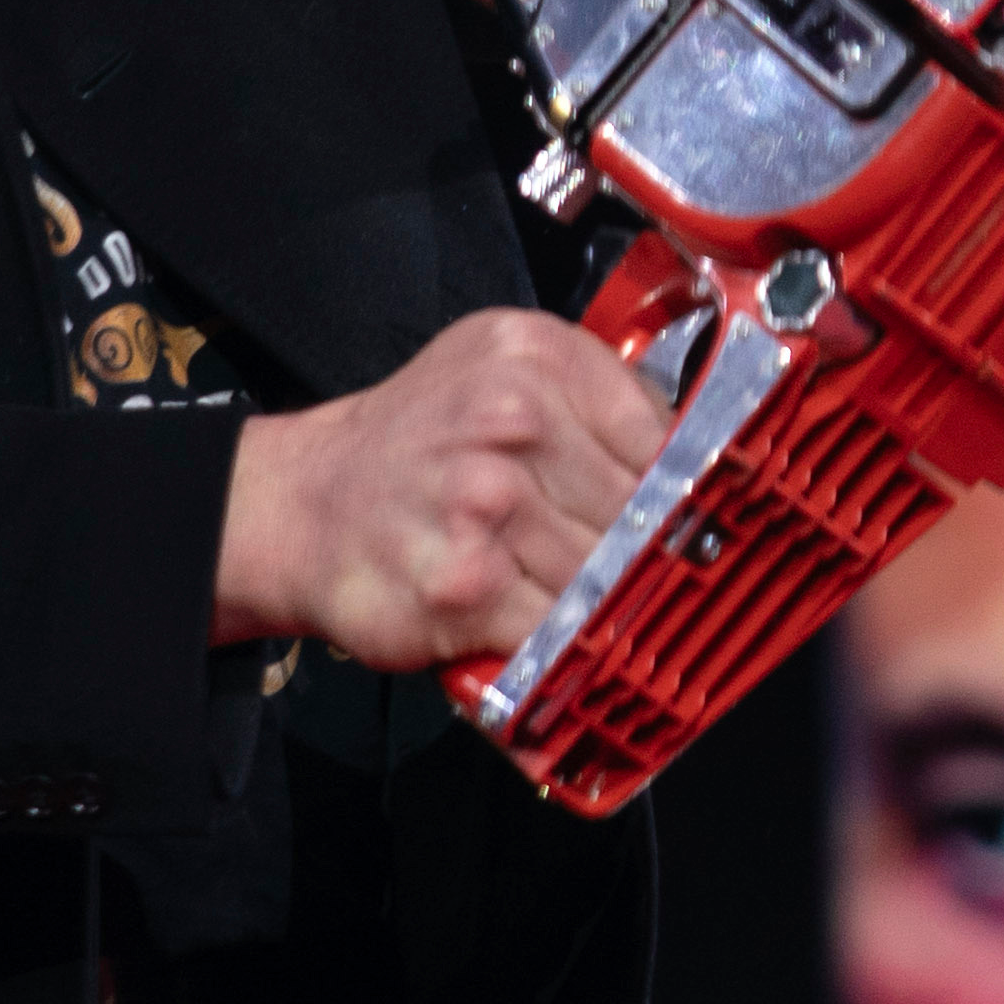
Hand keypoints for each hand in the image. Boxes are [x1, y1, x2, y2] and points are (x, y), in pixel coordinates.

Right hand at [213, 310, 667, 669]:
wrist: (303, 505)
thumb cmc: (417, 444)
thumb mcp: (501, 370)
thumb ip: (599, 400)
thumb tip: (700, 462)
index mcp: (534, 358)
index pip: (663, 439)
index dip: (681, 494)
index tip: (687, 524)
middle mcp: (509, 420)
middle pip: (640, 514)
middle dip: (638, 554)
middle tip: (623, 570)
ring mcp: (486, 506)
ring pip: (606, 575)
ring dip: (598, 601)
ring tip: (564, 591)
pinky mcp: (466, 588)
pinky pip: (561, 631)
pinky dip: (563, 644)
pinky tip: (539, 624)